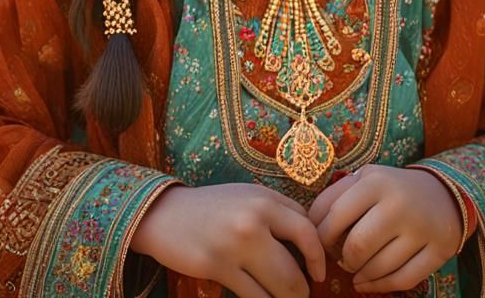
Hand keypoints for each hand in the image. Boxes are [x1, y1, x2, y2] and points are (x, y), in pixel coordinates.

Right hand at [131, 181, 325, 297]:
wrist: (166, 213)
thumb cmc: (213, 207)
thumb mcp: (247, 197)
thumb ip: (278, 212)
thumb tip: (311, 242)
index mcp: (265, 199)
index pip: (307, 230)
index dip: (318, 256)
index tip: (318, 272)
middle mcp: (254, 219)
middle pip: (296, 268)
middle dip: (303, 290)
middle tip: (301, 296)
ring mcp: (235, 245)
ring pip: (279, 287)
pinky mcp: (217, 267)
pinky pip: (254, 297)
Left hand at [307, 165, 461, 292]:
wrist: (442, 193)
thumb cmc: (391, 188)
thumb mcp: (365, 179)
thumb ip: (336, 196)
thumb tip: (309, 227)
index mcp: (375, 181)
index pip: (335, 216)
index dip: (321, 236)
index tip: (320, 243)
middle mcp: (398, 204)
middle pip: (357, 246)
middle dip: (343, 259)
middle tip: (341, 259)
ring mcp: (421, 229)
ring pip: (379, 267)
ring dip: (360, 274)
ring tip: (354, 269)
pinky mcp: (439, 251)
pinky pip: (403, 280)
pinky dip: (380, 286)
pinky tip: (367, 282)